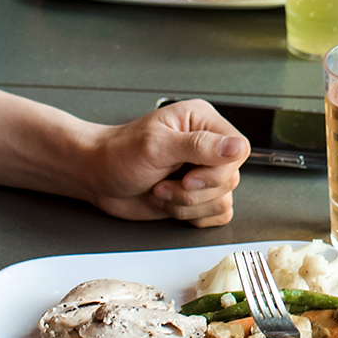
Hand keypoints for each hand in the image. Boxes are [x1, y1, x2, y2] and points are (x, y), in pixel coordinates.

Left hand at [80, 100, 247, 225]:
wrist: (98, 177)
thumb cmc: (118, 154)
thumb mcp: (157, 145)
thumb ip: (199, 145)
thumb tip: (237, 147)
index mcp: (202, 122)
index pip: (239, 149)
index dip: (217, 170)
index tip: (189, 177)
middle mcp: (207, 147)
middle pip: (231, 178)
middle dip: (194, 192)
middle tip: (164, 183)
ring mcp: (202, 173)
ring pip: (223, 199)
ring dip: (187, 205)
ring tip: (161, 190)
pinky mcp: (197, 197)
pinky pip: (216, 214)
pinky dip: (191, 216)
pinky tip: (170, 203)